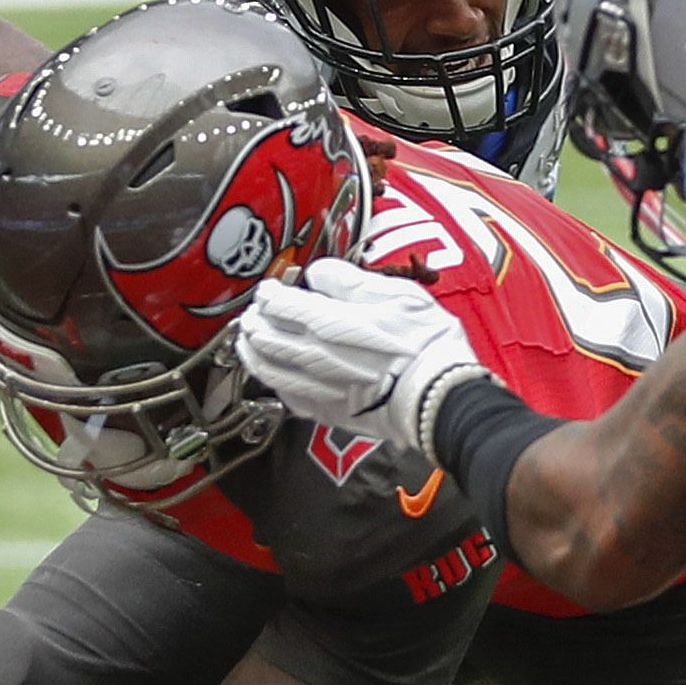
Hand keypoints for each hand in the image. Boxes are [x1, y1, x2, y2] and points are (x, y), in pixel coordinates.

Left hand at [234, 256, 486, 458]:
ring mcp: (319, 387)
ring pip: (270, 369)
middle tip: (250, 315)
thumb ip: (349, 280)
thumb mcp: (395, 294)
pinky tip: (274, 378)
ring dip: (253, 354)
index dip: (270, 295)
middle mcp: (316, 356)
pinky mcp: (329, 411)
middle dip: (254, 323)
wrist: (438, 398)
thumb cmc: (425, 345)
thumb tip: (319, 273)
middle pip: (267, 337)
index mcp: (329, 322)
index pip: (282, 305)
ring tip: (247, 344)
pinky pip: (289, 397)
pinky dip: (275, 384)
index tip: (268, 290)